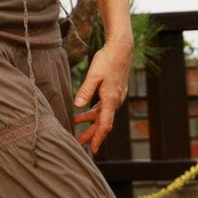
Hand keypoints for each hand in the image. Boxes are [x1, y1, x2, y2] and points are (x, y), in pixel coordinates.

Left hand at [74, 31, 133, 157]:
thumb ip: (85, 91)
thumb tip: (77, 106)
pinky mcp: (113, 92)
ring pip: (102, 115)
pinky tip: (82, 113)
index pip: (105, 124)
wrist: (121, 48)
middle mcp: (115, 101)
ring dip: (90, 123)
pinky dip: (93, 113)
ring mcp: (115, 97)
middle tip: (79, 144)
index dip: (98, 138)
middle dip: (91, 135)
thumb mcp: (94, 75)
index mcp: (111, 100)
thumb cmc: (107, 60)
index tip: (92, 149)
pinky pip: (103, 107)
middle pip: (103, 123)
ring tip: (76, 129)